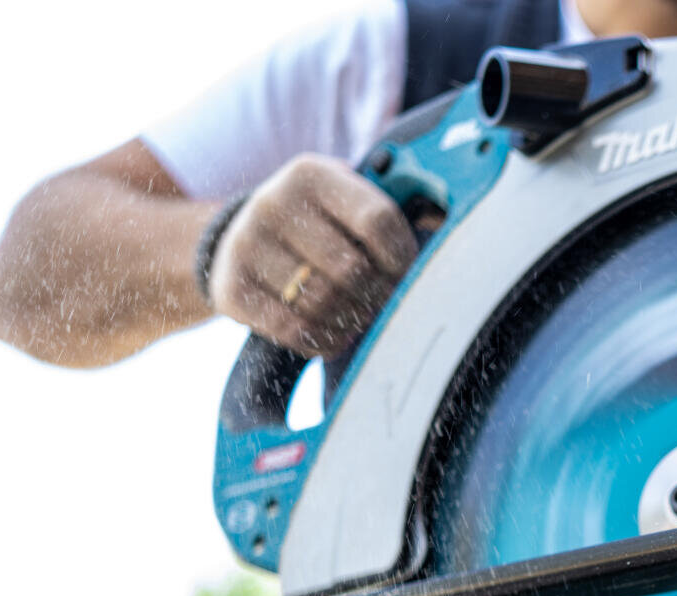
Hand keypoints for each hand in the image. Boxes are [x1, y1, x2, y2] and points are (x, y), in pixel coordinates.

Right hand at [207, 153, 418, 356]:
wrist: (240, 239)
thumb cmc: (319, 225)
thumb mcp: (348, 201)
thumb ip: (393, 214)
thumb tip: (447, 222)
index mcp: (312, 174)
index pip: (379, 221)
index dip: (402, 258)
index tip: (405, 273)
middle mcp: (273, 203)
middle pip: (352, 269)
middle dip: (377, 294)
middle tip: (382, 301)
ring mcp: (246, 245)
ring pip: (322, 303)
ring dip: (351, 319)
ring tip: (357, 314)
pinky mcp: (229, 288)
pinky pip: (293, 330)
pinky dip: (323, 340)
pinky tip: (331, 332)